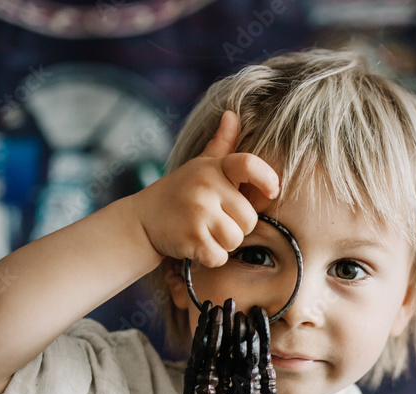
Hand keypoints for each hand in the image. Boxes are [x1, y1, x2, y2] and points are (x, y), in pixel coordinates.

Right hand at [134, 110, 279, 266]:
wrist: (142, 220)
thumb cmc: (180, 192)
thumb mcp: (200, 165)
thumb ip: (221, 143)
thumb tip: (233, 114)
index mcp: (214, 168)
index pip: (248, 165)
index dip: (267, 179)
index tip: (273, 191)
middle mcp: (207, 187)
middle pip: (249, 219)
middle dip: (236, 227)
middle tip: (214, 221)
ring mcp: (198, 212)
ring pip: (235, 239)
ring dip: (223, 244)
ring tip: (204, 232)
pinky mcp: (192, 238)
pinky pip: (220, 256)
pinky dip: (211, 258)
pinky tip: (196, 245)